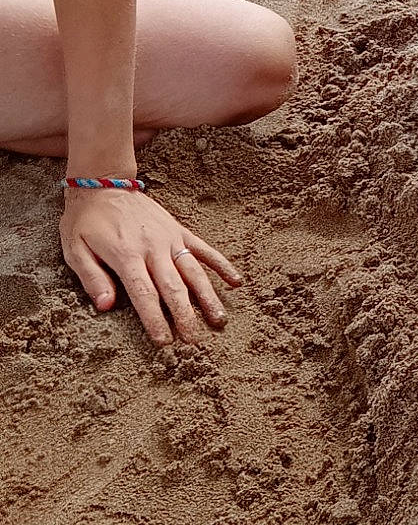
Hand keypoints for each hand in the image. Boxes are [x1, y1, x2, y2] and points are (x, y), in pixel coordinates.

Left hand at [60, 188, 242, 345]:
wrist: (103, 184)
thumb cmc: (86, 220)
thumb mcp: (75, 249)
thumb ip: (92, 277)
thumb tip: (105, 306)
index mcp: (126, 256)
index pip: (144, 294)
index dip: (155, 319)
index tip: (165, 341)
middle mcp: (153, 248)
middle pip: (173, 287)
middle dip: (185, 316)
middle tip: (194, 341)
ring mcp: (169, 239)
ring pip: (193, 272)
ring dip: (207, 297)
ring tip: (218, 319)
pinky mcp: (179, 231)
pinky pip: (204, 249)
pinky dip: (221, 264)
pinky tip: (235, 281)